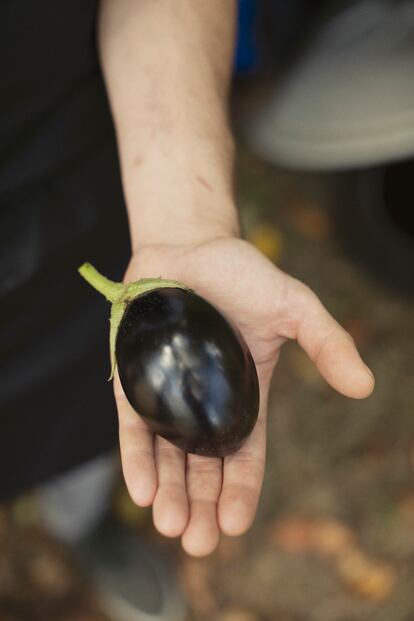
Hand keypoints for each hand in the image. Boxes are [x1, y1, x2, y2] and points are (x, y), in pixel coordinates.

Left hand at [113, 237, 373, 556]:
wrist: (188, 246)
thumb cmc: (242, 276)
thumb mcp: (294, 307)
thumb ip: (326, 343)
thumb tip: (364, 386)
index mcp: (244, 395)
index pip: (244, 455)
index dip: (240, 492)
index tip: (232, 526)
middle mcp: (204, 403)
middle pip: (202, 467)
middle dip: (199, 505)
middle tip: (196, 543)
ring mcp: (167, 393)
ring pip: (167, 456)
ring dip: (169, 493)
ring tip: (170, 525)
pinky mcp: (133, 379)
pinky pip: (134, 426)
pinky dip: (137, 457)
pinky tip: (141, 488)